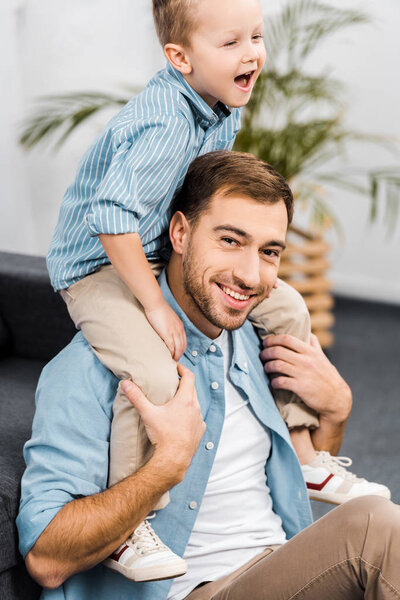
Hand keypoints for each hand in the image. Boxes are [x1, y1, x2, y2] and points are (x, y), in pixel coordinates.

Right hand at [121, 364, 205, 479]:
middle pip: (192, 389)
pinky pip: (196, 418)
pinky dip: (190, 414)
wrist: (174, 459)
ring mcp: (199, 420)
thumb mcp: (148, 413)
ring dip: (187, 400)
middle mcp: (195, 407)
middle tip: (173, 381)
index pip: (189, 376)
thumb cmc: (163, 435)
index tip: (176, 367)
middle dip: (183, 383)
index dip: (183, 369)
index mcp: (185, 399)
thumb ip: (137, 397)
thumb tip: (126, 384)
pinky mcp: (199, 431)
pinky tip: (181, 419)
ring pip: (195, 404)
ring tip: (175, 401)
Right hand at [145, 300, 186, 360]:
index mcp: (180, 326)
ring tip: (171, 361)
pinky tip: (167, 356)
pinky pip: (171, 346)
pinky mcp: (167, 333)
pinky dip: (170, 353)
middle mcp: (179, 330)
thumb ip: (169, 327)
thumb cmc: (159, 310)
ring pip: (178, 348)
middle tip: (174, 361)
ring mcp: (174, 332)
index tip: (177, 354)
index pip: (184, 342)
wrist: (155, 303)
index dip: (181, 350)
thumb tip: (165, 334)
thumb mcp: (168, 319)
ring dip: (175, 356)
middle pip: (183, 347)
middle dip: (179, 355)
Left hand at [261, 333, 351, 423]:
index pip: (287, 339)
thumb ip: (314, 345)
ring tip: (266, 368)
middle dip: (266, 353)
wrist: (337, 398)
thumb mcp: (323, 358)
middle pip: (278, 351)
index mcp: (310, 351)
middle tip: (262, 355)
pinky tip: (273, 383)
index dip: (273, 339)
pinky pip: (280, 381)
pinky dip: (273, 382)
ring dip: (267, 366)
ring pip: (277, 365)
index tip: (266, 342)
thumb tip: (308, 333)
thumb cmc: (328, 377)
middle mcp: (306, 361)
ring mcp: (303, 374)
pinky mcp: (300, 387)